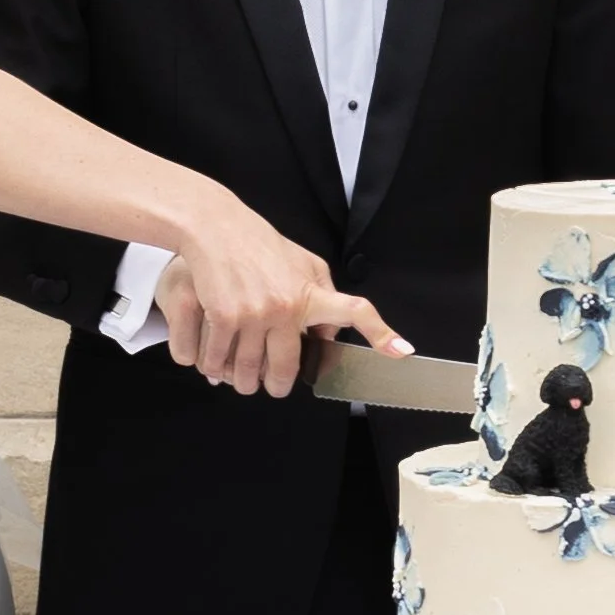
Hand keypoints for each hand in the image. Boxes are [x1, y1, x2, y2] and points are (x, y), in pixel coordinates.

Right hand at [154, 209, 409, 397]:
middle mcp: (288, 307)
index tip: (400, 351)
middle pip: (286, 369)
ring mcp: (256, 314)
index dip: (379, 333)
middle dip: (277, 385)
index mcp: (311, 294)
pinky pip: (221, 360)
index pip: (354, 311)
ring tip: (239, 380)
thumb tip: (331, 334)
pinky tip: (214, 366)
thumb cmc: (259, 244)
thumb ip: (323, 294)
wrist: (215, 227)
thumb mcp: (303, 263)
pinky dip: (215, 369)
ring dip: (243, 381)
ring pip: (250, 371)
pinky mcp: (226, 317)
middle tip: (272, 387)